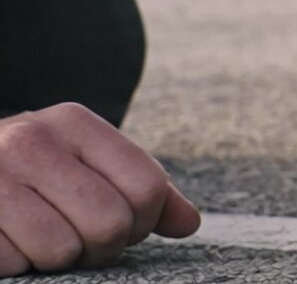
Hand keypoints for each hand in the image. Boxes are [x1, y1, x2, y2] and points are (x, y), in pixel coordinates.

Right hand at [0, 105, 200, 275]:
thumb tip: (188, 224)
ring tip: (38, 237)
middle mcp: (30, 141)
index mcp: (73, 123)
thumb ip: (140, 188)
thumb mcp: (84, 162)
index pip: (147, 187)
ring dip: (55, 259)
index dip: (144, 222)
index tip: (126, 226)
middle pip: (109, 223)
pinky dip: (16, 263)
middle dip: (102, 246)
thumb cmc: (30, 172)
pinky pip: (14, 263)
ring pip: (60, 251)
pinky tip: (6, 240)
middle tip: (81, 241)